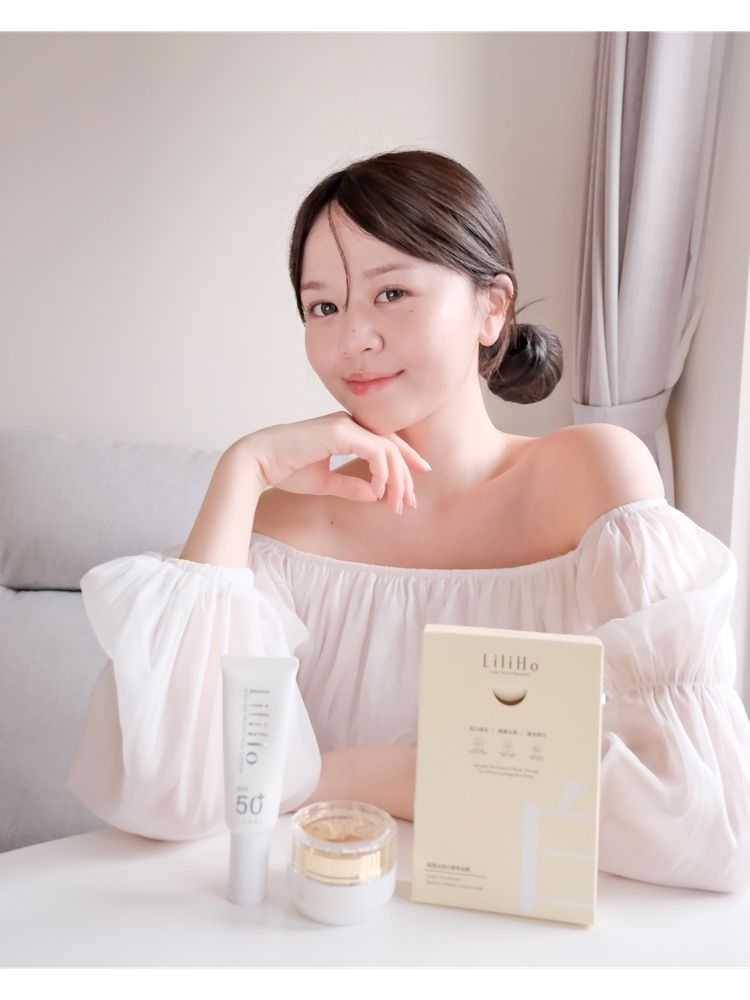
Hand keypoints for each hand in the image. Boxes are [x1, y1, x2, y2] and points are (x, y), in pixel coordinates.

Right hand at [232, 410, 430, 515]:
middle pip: (392, 446)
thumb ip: (351, 487)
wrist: (260, 461)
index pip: (385, 443)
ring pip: (388, 449)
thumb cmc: (286, 469)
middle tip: (409, 503)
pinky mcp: (341, 432)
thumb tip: (376, 494)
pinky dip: (382, 473)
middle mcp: (349, 423)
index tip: (413, 486)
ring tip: (396, 504)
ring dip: (397, 479)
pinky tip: (377, 491)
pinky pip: (376, 451)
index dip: (405, 462)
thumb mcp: (325, 482)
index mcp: (346, 431)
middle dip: (406, 476)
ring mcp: (346, 425)